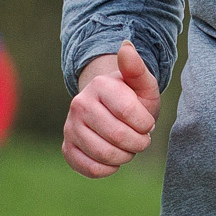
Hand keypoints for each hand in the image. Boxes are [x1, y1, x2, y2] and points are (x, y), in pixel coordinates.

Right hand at [63, 41, 159, 177]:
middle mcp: (79, 104)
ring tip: (127, 146)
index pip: (130, 113)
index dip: (145, 125)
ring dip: (124, 156)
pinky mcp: (68, 147)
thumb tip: (125, 47)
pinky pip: (90, 168)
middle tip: (140, 138)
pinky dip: (108, 169)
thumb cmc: (134, 99)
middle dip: (138, 143)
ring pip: (105, 155)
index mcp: (100, 85)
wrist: (113, 112)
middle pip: (118, 137)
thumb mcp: (143, 84)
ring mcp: (70, 126)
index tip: (147, 123)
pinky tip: (113, 158)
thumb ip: (138, 68)